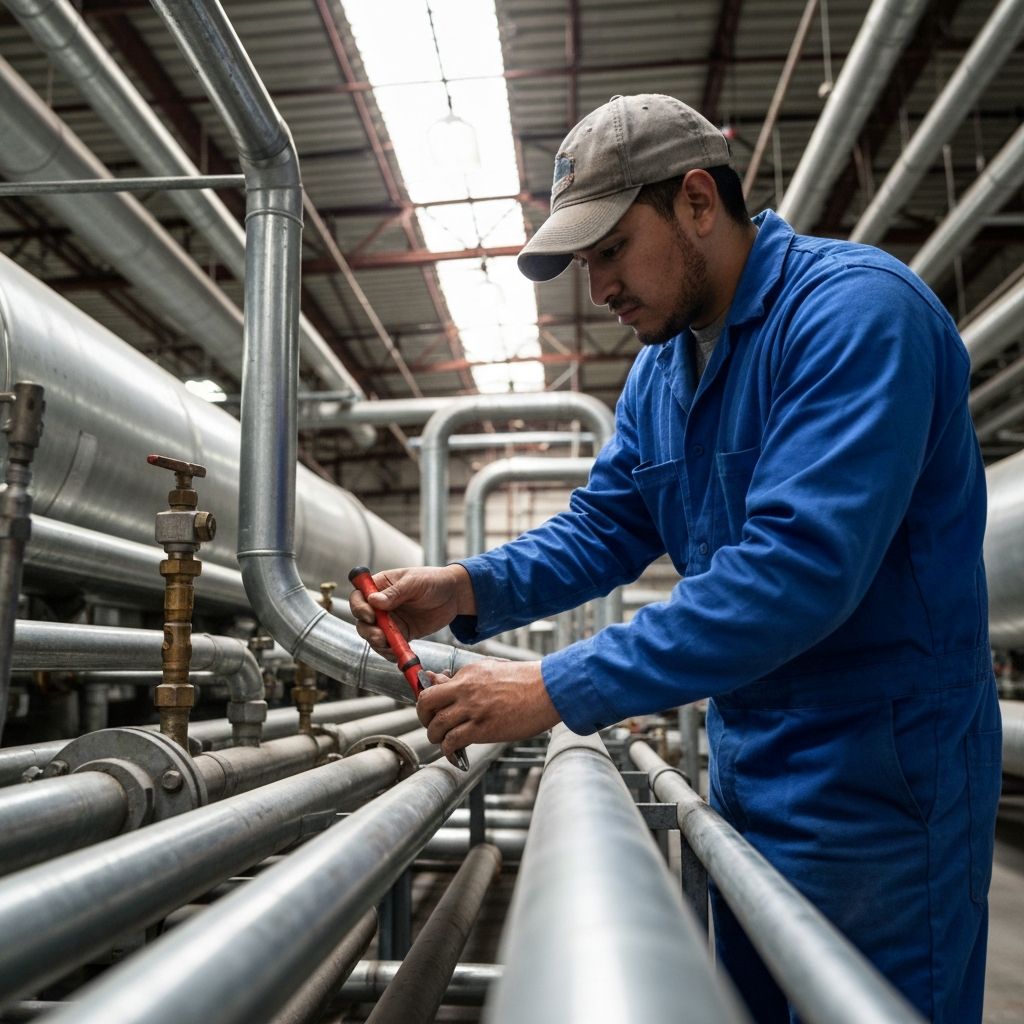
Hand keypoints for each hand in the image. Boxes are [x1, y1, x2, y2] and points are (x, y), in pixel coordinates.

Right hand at [349, 564, 475, 659]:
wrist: (454, 595)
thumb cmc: (433, 581)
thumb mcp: (414, 582)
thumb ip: (395, 593)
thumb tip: (373, 601)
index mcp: (380, 585)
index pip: (359, 597)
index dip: (359, 607)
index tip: (370, 616)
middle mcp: (381, 604)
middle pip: (362, 620)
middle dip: (368, 630)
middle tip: (380, 637)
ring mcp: (390, 620)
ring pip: (373, 635)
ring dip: (377, 643)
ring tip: (389, 646)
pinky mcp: (401, 633)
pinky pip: (390, 645)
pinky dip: (390, 652)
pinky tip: (397, 653)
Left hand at [417, 660, 560, 757]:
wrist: (549, 689)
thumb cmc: (526, 681)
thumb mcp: (492, 671)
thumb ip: (467, 678)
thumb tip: (442, 680)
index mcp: (468, 673)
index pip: (434, 685)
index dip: (429, 700)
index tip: (432, 710)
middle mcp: (465, 689)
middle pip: (426, 703)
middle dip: (423, 717)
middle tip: (431, 725)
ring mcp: (473, 709)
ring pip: (437, 726)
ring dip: (435, 737)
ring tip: (443, 741)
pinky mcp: (482, 728)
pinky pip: (453, 742)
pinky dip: (448, 751)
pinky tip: (454, 755)